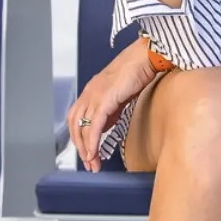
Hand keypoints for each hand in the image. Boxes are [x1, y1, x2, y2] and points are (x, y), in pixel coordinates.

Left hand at [67, 43, 162, 171]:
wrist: (146, 56)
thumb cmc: (137, 70)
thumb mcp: (120, 94)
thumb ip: (110, 109)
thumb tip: (105, 125)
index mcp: (91, 92)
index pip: (77, 119)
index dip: (80, 138)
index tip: (88, 153)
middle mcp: (89, 94)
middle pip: (74, 125)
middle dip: (80, 147)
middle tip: (89, 163)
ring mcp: (95, 96)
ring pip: (81, 128)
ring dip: (85, 148)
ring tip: (92, 162)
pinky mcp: (104, 100)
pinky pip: (93, 126)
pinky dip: (92, 141)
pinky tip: (94, 153)